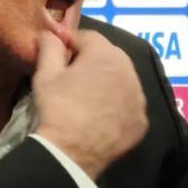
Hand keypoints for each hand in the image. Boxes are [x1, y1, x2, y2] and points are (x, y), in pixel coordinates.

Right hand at [33, 30, 147, 179]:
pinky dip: (118, 105)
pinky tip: (101, 116)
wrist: (71, 154)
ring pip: (122, 79)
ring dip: (108, 81)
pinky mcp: (141, 121)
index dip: (71, 43)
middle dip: (92, 60)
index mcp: (105, 54)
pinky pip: (129, 104)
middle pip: (109, 56)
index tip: (59, 55)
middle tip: (73, 77)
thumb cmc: (58, 108)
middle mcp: (129, 70)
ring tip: (88, 97)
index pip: (88, 36)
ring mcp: (139, 98)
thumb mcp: (46, 73)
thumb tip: (50, 33)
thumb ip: (49, 46)